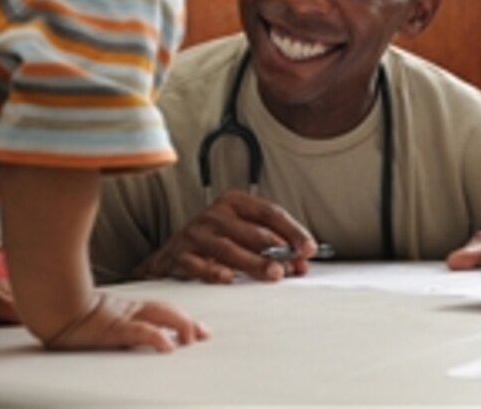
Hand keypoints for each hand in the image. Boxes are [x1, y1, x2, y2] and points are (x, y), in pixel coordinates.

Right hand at [44, 293, 208, 352]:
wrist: (47, 305)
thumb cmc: (64, 311)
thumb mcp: (92, 318)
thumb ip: (106, 319)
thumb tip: (114, 328)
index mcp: (124, 309)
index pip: (159, 310)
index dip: (180, 317)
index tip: (198, 329)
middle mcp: (127, 310)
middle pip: (165, 310)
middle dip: (188, 322)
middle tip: (204, 334)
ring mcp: (121, 318)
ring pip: (159, 315)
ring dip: (181, 325)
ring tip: (194, 338)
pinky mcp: (112, 329)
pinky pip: (140, 332)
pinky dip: (157, 338)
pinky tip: (169, 346)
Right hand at [136, 190, 316, 282]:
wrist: (172, 257)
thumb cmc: (214, 244)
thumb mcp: (243, 237)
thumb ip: (273, 246)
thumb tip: (301, 263)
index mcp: (234, 203)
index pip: (269, 213)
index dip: (292, 231)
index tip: (308, 248)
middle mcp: (215, 214)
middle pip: (253, 232)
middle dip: (276, 251)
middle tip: (291, 266)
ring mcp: (196, 234)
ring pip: (230, 249)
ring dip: (254, 263)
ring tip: (273, 274)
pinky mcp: (180, 254)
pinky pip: (198, 264)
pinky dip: (213, 271)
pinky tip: (228, 278)